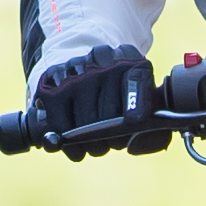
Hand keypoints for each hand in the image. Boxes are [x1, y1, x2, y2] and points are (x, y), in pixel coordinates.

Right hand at [30, 46, 153, 158]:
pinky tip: (73, 144)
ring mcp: (74, 69)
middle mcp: (102, 59)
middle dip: (111, 138)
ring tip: (95, 143)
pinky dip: (65, 142)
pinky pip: (57, 123)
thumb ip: (155, 132)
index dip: (135, 104)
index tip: (134, 122)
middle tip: (112, 143)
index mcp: (133, 61)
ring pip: (82, 122)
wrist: (86, 68)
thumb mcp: (143, 102)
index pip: (136, 82)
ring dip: (90, 142)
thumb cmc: (120, 95)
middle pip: (108, 113)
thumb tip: (134, 146)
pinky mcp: (51, 81)